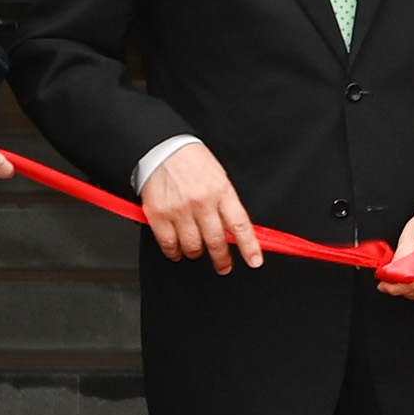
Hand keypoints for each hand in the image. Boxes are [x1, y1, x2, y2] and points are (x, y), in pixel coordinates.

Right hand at [136, 140, 256, 274]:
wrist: (162, 148)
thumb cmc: (192, 162)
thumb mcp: (219, 178)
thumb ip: (226, 204)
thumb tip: (234, 231)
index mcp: (221, 191)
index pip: (240, 225)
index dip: (249, 247)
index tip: (254, 261)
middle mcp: (202, 202)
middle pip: (216, 241)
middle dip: (222, 258)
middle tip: (223, 266)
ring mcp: (179, 210)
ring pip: (193, 246)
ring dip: (197, 253)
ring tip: (197, 251)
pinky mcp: (159, 215)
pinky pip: (169, 244)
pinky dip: (174, 252)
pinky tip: (178, 250)